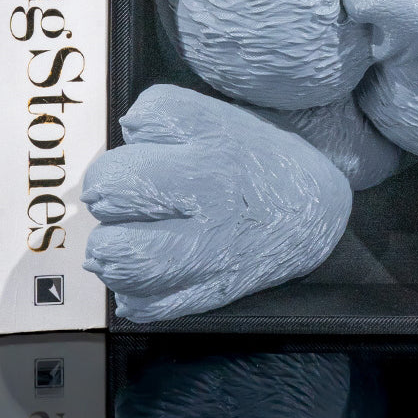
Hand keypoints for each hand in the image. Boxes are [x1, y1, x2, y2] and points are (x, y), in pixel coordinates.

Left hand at [83, 84, 352, 322]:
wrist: (311, 213)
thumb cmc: (252, 160)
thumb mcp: (219, 119)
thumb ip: (167, 113)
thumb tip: (126, 130)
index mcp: (215, 144)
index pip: (143, 122)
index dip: (130, 136)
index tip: (142, 148)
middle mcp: (212, 194)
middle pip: (115, 188)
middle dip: (105, 192)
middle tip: (120, 198)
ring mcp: (210, 249)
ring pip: (122, 255)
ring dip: (109, 247)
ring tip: (122, 239)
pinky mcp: (209, 294)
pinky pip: (144, 304)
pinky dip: (132, 292)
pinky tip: (145, 273)